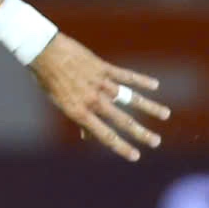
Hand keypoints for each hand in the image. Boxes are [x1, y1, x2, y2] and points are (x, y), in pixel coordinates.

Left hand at [31, 35, 169, 160]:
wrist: (42, 50)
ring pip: (129, 98)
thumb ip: (78, 119)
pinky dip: (141, 80)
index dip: (121, 147)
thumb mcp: (59, 102)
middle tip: (156, 142)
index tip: (136, 156)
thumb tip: (88, 137)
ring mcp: (99, 83)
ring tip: (165, 115)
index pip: (104, 134)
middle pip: (122, 120)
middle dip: (140, 133)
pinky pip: (125, 75)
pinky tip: (155, 85)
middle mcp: (91, 99)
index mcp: (78, 111)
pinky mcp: (102, 67)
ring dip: (149, 107)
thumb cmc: (48, 79)